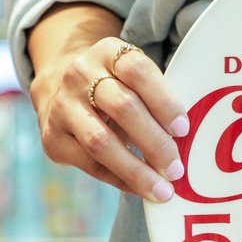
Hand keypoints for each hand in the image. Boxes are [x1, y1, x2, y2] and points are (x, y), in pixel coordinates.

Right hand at [27, 9, 186, 201]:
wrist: (62, 92)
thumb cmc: (117, 88)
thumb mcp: (134, 79)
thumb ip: (158, 99)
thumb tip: (188, 142)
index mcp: (107, 52)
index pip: (138, 70)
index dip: (163, 100)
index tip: (183, 129)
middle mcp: (80, 74)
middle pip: (121, 106)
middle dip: (154, 141)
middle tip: (176, 168)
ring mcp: (62, 106)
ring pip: (100, 140)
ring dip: (135, 169)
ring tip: (161, 189)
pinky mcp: (53, 138)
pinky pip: (90, 164)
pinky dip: (119, 180)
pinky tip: (141, 189)